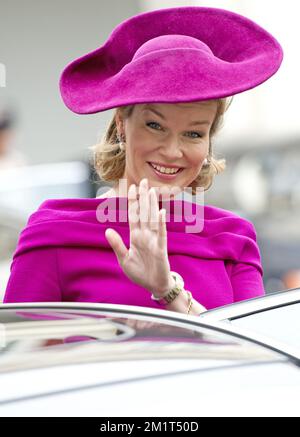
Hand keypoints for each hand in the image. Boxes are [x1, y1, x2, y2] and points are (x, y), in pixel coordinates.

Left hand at [105, 178, 172, 295]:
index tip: (132, 187)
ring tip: (152, 191)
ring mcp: (153, 240)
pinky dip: (160, 223)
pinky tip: (160, 212)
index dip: (133, 201)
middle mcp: (145, 235)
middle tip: (144, 181)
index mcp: (136, 237)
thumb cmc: (140, 273)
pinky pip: (161, 234)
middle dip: (143, 197)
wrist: (153, 286)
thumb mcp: (124, 259)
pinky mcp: (160, 249)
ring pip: (152, 219)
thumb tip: (108, 230)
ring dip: (152, 205)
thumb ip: (117, 244)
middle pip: (144, 212)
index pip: (134, 215)